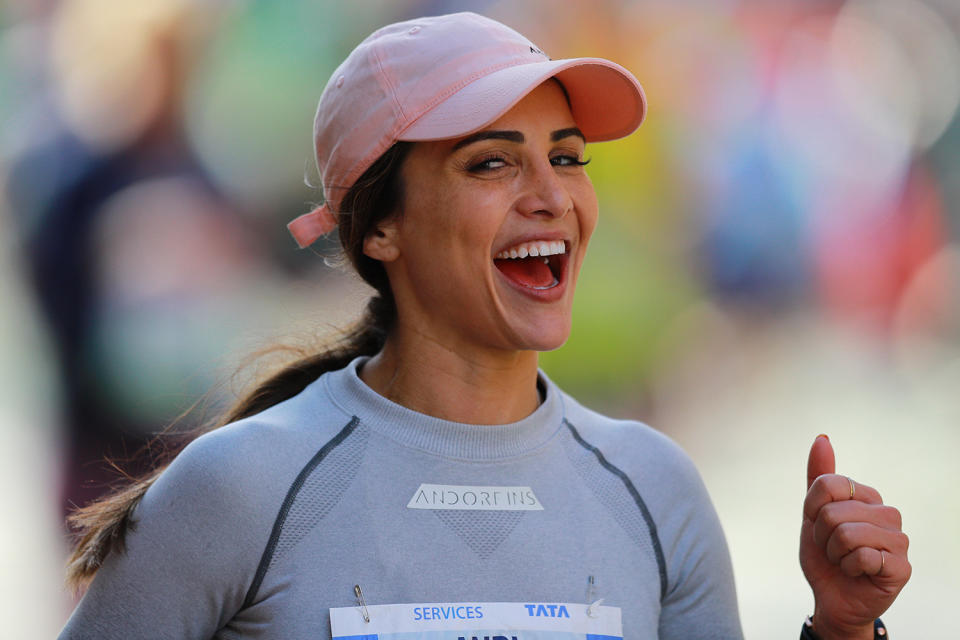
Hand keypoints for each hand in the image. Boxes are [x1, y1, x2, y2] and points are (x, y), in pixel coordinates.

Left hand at [800, 435, 910, 639]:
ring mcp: (899, 540)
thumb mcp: (813, 514)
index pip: (826, 485)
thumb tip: (822, 437)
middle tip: (832, 549)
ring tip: (844, 560)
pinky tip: (857, 573)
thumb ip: (818, 478)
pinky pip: (862, 556)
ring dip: (834, 553)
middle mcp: (888, 513)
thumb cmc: (824, 555)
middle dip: (821, 536)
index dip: (811, 510)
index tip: (818, 525)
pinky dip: (848, 568)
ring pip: (847, 534)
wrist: (831, 596)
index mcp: (867, 496)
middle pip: (832, 512)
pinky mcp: (901, 567)